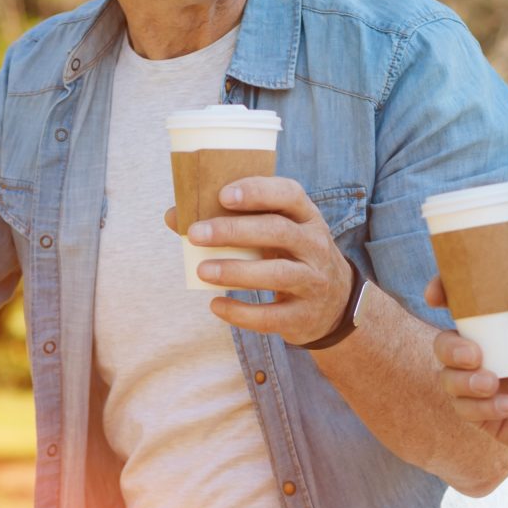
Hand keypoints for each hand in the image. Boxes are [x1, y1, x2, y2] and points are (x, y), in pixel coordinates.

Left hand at [169, 176, 354, 345]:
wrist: (334, 303)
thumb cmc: (289, 255)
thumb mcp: (275, 232)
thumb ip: (231, 221)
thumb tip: (173, 216)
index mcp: (306, 216)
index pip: (289, 194)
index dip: (257, 191)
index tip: (223, 195)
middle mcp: (315, 245)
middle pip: (277, 231)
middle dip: (234, 232)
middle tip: (196, 234)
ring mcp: (313, 281)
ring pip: (277, 273)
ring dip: (236, 272)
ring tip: (202, 271)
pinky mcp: (304, 315)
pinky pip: (272, 316)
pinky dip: (241, 312)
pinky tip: (216, 306)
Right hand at [427, 278, 507, 469]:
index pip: (467, 307)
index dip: (445, 295)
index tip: (436, 294)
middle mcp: (494, 356)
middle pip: (447, 345)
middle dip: (449, 348)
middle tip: (473, 355)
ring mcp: (490, 387)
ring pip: (449, 379)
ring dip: (462, 381)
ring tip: (492, 384)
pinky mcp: (491, 418)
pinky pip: (467, 411)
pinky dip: (482, 407)